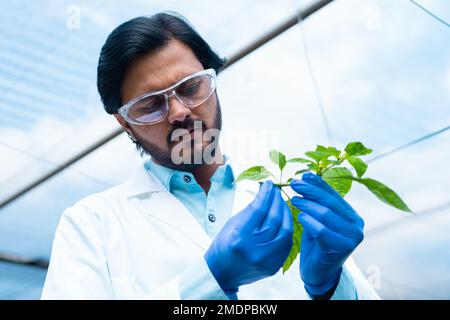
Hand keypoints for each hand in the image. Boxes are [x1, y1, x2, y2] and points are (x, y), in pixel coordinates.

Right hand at [204, 180, 292, 292]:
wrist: (222, 273)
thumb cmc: (224, 244)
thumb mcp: (232, 223)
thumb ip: (250, 209)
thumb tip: (265, 192)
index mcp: (240, 237)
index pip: (259, 210)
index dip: (265, 194)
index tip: (268, 184)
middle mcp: (255, 249)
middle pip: (274, 219)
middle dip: (277, 201)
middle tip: (276, 191)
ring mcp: (267, 260)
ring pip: (285, 230)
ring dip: (285, 214)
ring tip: (281, 204)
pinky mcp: (275, 265)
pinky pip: (287, 243)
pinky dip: (286, 228)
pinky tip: (283, 219)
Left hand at [290, 172, 364, 297]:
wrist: (318, 271)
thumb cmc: (317, 243)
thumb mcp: (317, 219)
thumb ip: (317, 201)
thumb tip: (306, 175)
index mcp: (352, 215)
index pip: (333, 195)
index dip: (318, 184)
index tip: (303, 175)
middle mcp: (356, 225)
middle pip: (329, 203)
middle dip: (310, 191)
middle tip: (294, 184)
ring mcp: (351, 237)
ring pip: (326, 215)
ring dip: (307, 205)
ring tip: (294, 199)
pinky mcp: (342, 248)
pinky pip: (322, 231)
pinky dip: (309, 222)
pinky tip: (300, 217)